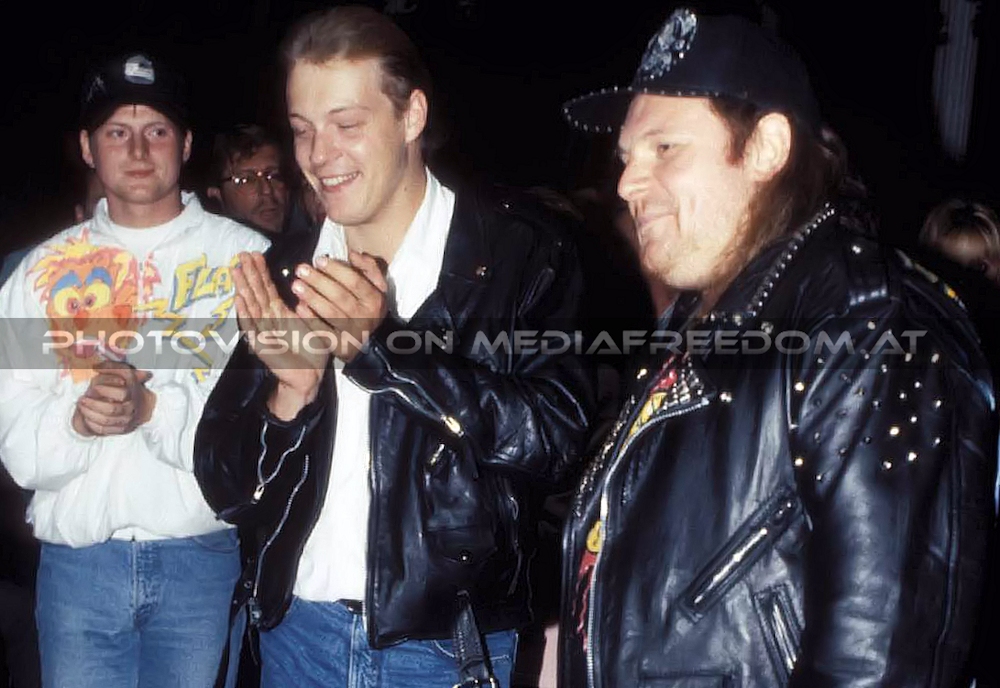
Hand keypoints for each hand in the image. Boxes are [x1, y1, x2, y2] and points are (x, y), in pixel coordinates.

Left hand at [72, 361, 154, 436]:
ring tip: (81, 406)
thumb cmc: (123, 385)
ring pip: (106, 421)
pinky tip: (85, 416)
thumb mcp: (121, 373)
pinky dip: (92, 424)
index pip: (122, 394)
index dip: (106, 391)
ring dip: (90, 414)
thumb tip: (95, 366)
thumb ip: (111, 366)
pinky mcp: (121, 429)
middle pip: (112, 410)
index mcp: (133, 392)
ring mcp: (127, 420)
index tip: (94, 387)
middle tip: (82, 399)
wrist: (137, 404)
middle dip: (94, 404)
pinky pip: (103, 430)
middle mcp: (132, 407)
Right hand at [233, 252, 331, 418]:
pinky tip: (238, 298)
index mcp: (281, 314)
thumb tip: (300, 297)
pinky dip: (245, 313)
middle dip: (249, 273)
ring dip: (243, 287)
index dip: (261, 272)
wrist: (309, 377)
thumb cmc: (313, 353)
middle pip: (257, 292)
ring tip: (236, 269)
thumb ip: (307, 312)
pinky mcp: (260, 343)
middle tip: (242, 254)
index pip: (268, 289)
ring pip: (252, 304)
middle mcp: (269, 319)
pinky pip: (251, 326)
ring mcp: (262, 330)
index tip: (255, 255)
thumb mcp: (315, 326)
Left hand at [290, 250, 388, 363]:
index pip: (355, 282)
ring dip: (312, 298)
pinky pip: (324, 331)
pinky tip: (299, 307)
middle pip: (340, 296)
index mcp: (374, 299)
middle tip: (301, 270)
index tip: (318, 260)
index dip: (336, 270)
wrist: (371, 341)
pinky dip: (311, 319)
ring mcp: (352, 332)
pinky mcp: (340, 345)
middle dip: (319, 281)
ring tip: (296, 285)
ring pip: (331, 313)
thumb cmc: (368, 308)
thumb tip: (353, 253)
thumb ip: (368, 268)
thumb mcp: (376, 287)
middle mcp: (365, 316)